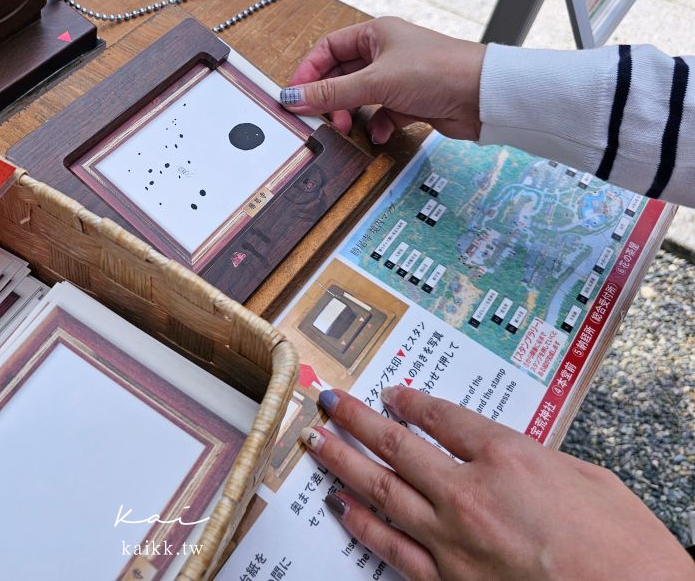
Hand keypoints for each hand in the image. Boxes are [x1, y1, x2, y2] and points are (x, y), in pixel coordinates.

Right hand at [279, 17, 485, 143]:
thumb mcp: (376, 82)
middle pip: (341, 75)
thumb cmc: (439, 71)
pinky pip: (383, 113)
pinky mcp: (412, 101)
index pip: (328, 49)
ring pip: (360, 96)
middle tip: (323, 117)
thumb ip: (331, 93)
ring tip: (350, 127)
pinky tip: (382, 133)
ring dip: (352, 113)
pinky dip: (378, 124)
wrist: (484, 96)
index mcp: (375, 34)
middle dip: (330, 97)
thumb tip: (294, 97)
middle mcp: (386, 52)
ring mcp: (399, 77)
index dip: (309, 72)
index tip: (296, 95)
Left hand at [300, 386, 693, 580]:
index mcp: (506, 455)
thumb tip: (497, 450)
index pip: (441, 417)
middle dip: (355, 419)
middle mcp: (469, 492)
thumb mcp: (584, 476)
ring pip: (380, 490)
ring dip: (342, 462)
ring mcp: (452, 539)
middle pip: (396, 445)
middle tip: (327, 402)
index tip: (391, 394)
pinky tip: (340, 506)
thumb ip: (530, 456)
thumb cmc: (625, 548)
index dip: (410, 401)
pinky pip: (391, 547)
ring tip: (316, 442)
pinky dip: (361, 524)